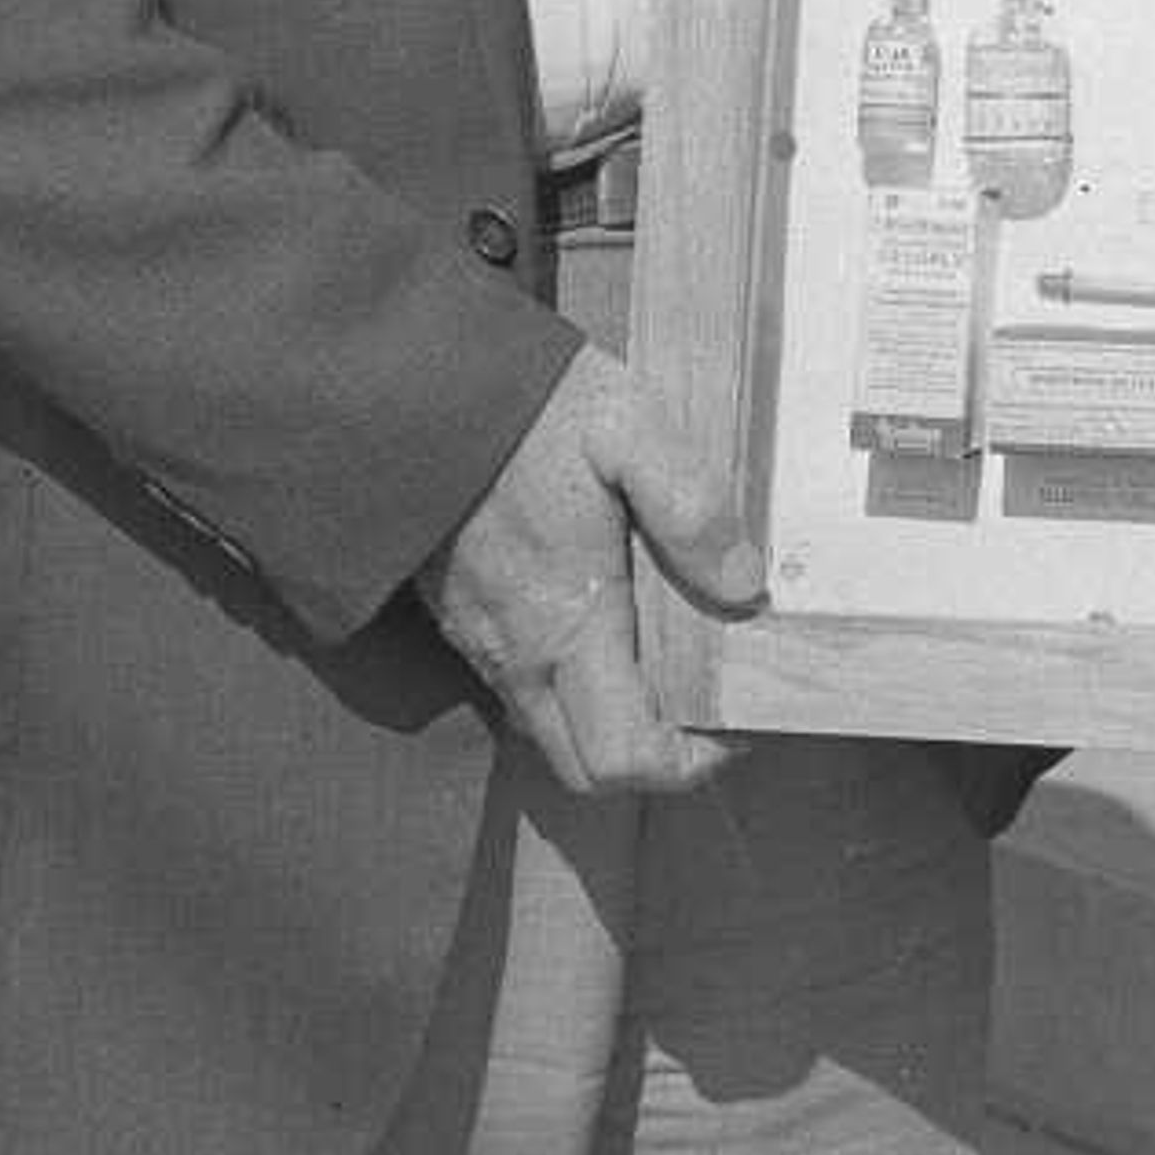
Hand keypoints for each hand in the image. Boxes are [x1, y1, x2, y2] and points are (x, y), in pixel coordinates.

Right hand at [423, 346, 765, 797]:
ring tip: (672, 653)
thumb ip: (692, 509)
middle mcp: (517, 656)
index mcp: (566, 626)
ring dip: (611, 717)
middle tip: (711, 700)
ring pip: (552, 726)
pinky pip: (522, 683)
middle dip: (653, 755)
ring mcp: (480, 640)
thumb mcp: (629, 431)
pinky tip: (611, 613)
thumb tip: (745, 585)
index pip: (623, 758)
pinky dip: (573, 681)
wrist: (409, 389)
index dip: (688, 762)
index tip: (736, 722)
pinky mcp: (460, 613)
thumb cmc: (527, 411)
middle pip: (585, 765)